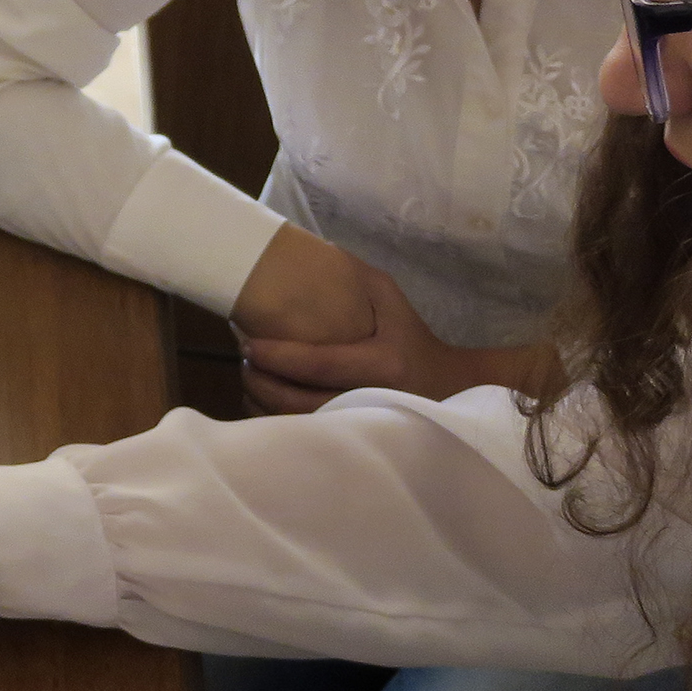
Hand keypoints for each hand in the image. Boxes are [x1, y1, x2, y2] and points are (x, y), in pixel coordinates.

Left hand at [228, 229, 549, 413]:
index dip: (278, 357)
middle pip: (298, 403)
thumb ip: (353, 276)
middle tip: (244, 359)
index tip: (248, 344)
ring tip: (249, 377)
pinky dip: (275, 419)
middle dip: (260, 383)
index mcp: (382, 364)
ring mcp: (360, 425)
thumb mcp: (391, 299)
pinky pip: (303, 434)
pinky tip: (263, 400)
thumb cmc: (412, 338)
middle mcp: (371, 400)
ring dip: (261, 404)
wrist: (447, 387)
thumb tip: (303, 252)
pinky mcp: (352, 438)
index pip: (319, 364)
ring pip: (296, 425)